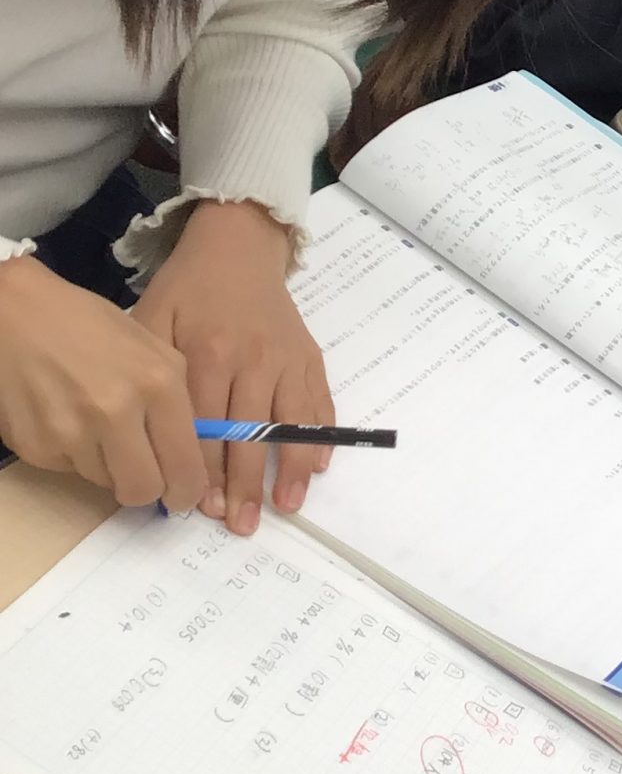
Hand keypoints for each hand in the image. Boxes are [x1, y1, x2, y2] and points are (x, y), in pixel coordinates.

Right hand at [0, 253, 204, 512]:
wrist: (19, 314)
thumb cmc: (95, 328)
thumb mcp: (156, 352)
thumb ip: (180, 404)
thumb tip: (194, 459)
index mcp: (159, 385)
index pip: (185, 466)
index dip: (187, 490)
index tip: (185, 495)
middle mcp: (116, 411)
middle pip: (143, 489)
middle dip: (148, 490)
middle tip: (146, 476)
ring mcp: (71, 432)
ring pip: (104, 482)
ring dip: (109, 465)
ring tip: (99, 425)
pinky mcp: (35, 446)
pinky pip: (69, 469)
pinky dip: (74, 455)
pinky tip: (68, 418)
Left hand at [131, 201, 330, 533]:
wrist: (236, 248)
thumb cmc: (185, 290)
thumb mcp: (149, 323)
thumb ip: (152, 377)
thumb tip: (147, 439)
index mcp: (207, 355)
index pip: (206, 428)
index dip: (204, 472)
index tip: (202, 508)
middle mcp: (252, 361)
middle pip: (250, 435)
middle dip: (247, 485)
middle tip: (242, 525)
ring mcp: (285, 360)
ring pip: (292, 424)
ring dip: (292, 468)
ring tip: (288, 506)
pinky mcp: (309, 356)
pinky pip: (320, 401)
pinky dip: (321, 435)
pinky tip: (318, 466)